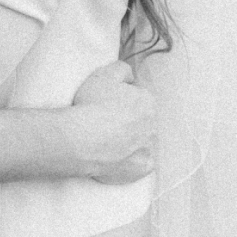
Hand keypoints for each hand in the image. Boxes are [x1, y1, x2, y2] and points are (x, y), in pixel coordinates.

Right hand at [68, 61, 155, 184]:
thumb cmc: (92, 105)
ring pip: (141, 141)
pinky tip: (115, 155)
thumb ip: (122, 69)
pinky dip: (131, 159)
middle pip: (141, 120)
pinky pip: (141, 162)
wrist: (83, 139)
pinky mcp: (143, 167)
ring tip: (106, 139)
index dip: (119, 99)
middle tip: (104, 120)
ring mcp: (149, 147)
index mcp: (148, 102)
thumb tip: (130, 77)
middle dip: (127, 120)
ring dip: (130, 139)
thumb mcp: (104, 74)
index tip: (105, 103)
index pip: (137, 98)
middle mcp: (154, 125)